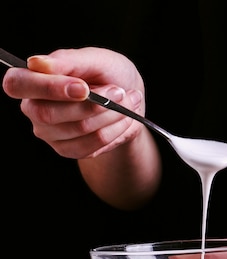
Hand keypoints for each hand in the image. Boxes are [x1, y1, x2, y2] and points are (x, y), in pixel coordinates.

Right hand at [2, 47, 145, 158]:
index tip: (84, 87)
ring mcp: (49, 133)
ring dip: (111, 114)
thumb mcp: (97, 59)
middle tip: (119, 91)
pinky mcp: (69, 149)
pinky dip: (115, 129)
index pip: (17, 84)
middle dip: (92, 103)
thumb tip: (38, 63)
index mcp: (32, 80)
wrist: (129, 100)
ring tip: (127, 100)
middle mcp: (34, 108)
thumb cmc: (108, 74)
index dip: (49, 88)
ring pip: (78, 128)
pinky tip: (123, 118)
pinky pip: (92, 144)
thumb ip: (69, 60)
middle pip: (48, 113)